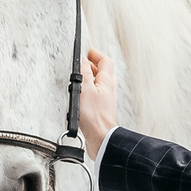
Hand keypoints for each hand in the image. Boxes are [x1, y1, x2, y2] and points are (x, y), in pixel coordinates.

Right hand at [78, 45, 119, 161]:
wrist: (100, 138)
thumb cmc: (94, 118)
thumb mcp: (84, 90)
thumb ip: (84, 73)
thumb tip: (82, 60)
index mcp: (107, 81)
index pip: (105, 61)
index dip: (96, 54)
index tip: (87, 51)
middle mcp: (109, 89)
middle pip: (104, 71)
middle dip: (93, 65)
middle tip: (82, 63)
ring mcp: (106, 100)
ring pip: (100, 84)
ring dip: (91, 78)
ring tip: (80, 79)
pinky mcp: (101, 110)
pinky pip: (96, 95)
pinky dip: (89, 91)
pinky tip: (81, 97)